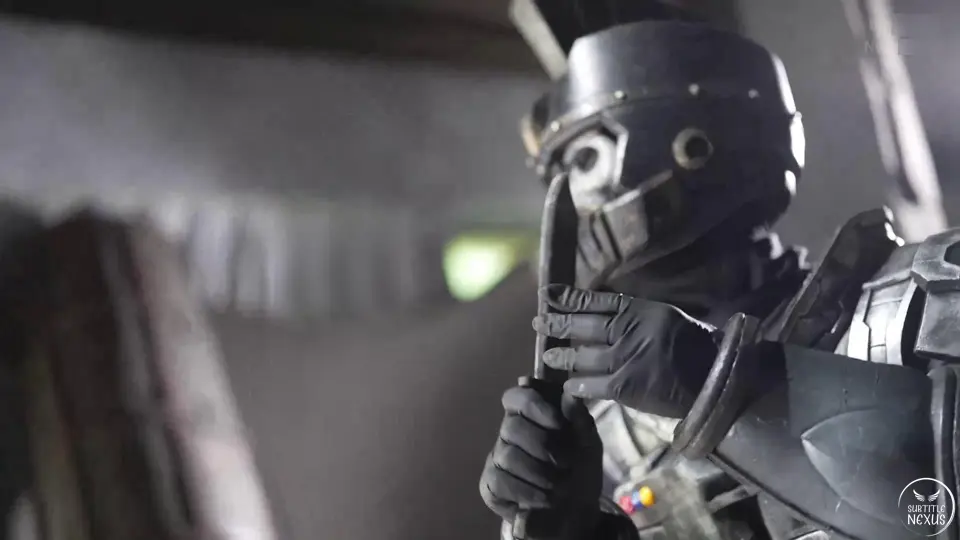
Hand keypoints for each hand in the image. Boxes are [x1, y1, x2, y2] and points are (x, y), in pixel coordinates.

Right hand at [479, 381, 602, 537]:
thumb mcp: (588, 443)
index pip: (516, 397)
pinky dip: (527, 491)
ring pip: (508, 455)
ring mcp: (497, 459)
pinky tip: (544, 498)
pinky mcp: (490, 485)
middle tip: (566, 463)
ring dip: (539, 473)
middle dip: (543, 446)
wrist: (579, 513)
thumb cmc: (580, 471)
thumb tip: (568, 395)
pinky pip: (500, 481)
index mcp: (530, 416)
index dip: (534, 406)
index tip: (558, 423)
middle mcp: (508, 433)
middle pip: (511, 426)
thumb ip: (579, 418)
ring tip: (559, 485)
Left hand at [533, 285, 717, 418]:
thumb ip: (632, 316)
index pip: (595, 301)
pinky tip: (566, 385)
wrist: (712, 377)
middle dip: (557, 323)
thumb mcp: (662, 317)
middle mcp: (628, 331)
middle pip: (583, 326)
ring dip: (561, 356)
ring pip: (582, 356)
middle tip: (537, 322)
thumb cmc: (691, 345)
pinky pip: (592, 384)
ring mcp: (624, 359)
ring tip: (547, 356)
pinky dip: (577, 384)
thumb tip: (599, 312)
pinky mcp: (625, 386)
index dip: (568, 298)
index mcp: (638, 311)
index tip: (546, 294)